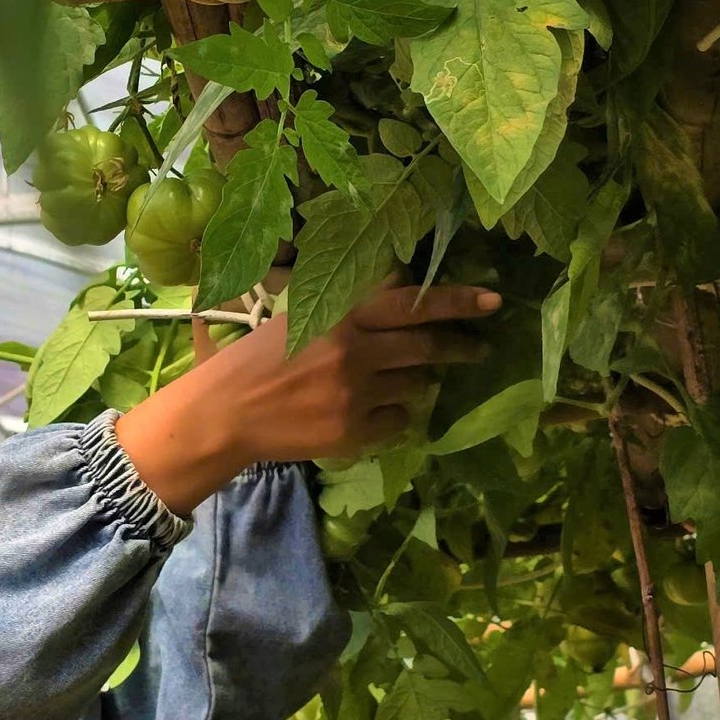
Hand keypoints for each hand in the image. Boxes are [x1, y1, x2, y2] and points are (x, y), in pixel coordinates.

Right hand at [117, 280, 499, 513]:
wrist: (226, 412)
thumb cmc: (259, 360)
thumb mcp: (302, 319)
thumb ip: (352, 308)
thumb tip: (401, 286)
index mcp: (341, 318)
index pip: (412, 303)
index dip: (457, 300)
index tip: (493, 300)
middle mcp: (355, 353)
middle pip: (427, 348)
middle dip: (460, 348)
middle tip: (477, 349)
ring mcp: (356, 396)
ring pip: (415, 387)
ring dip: (415, 383)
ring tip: (397, 381)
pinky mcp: (353, 432)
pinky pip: (398, 423)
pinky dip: (394, 416)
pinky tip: (370, 412)